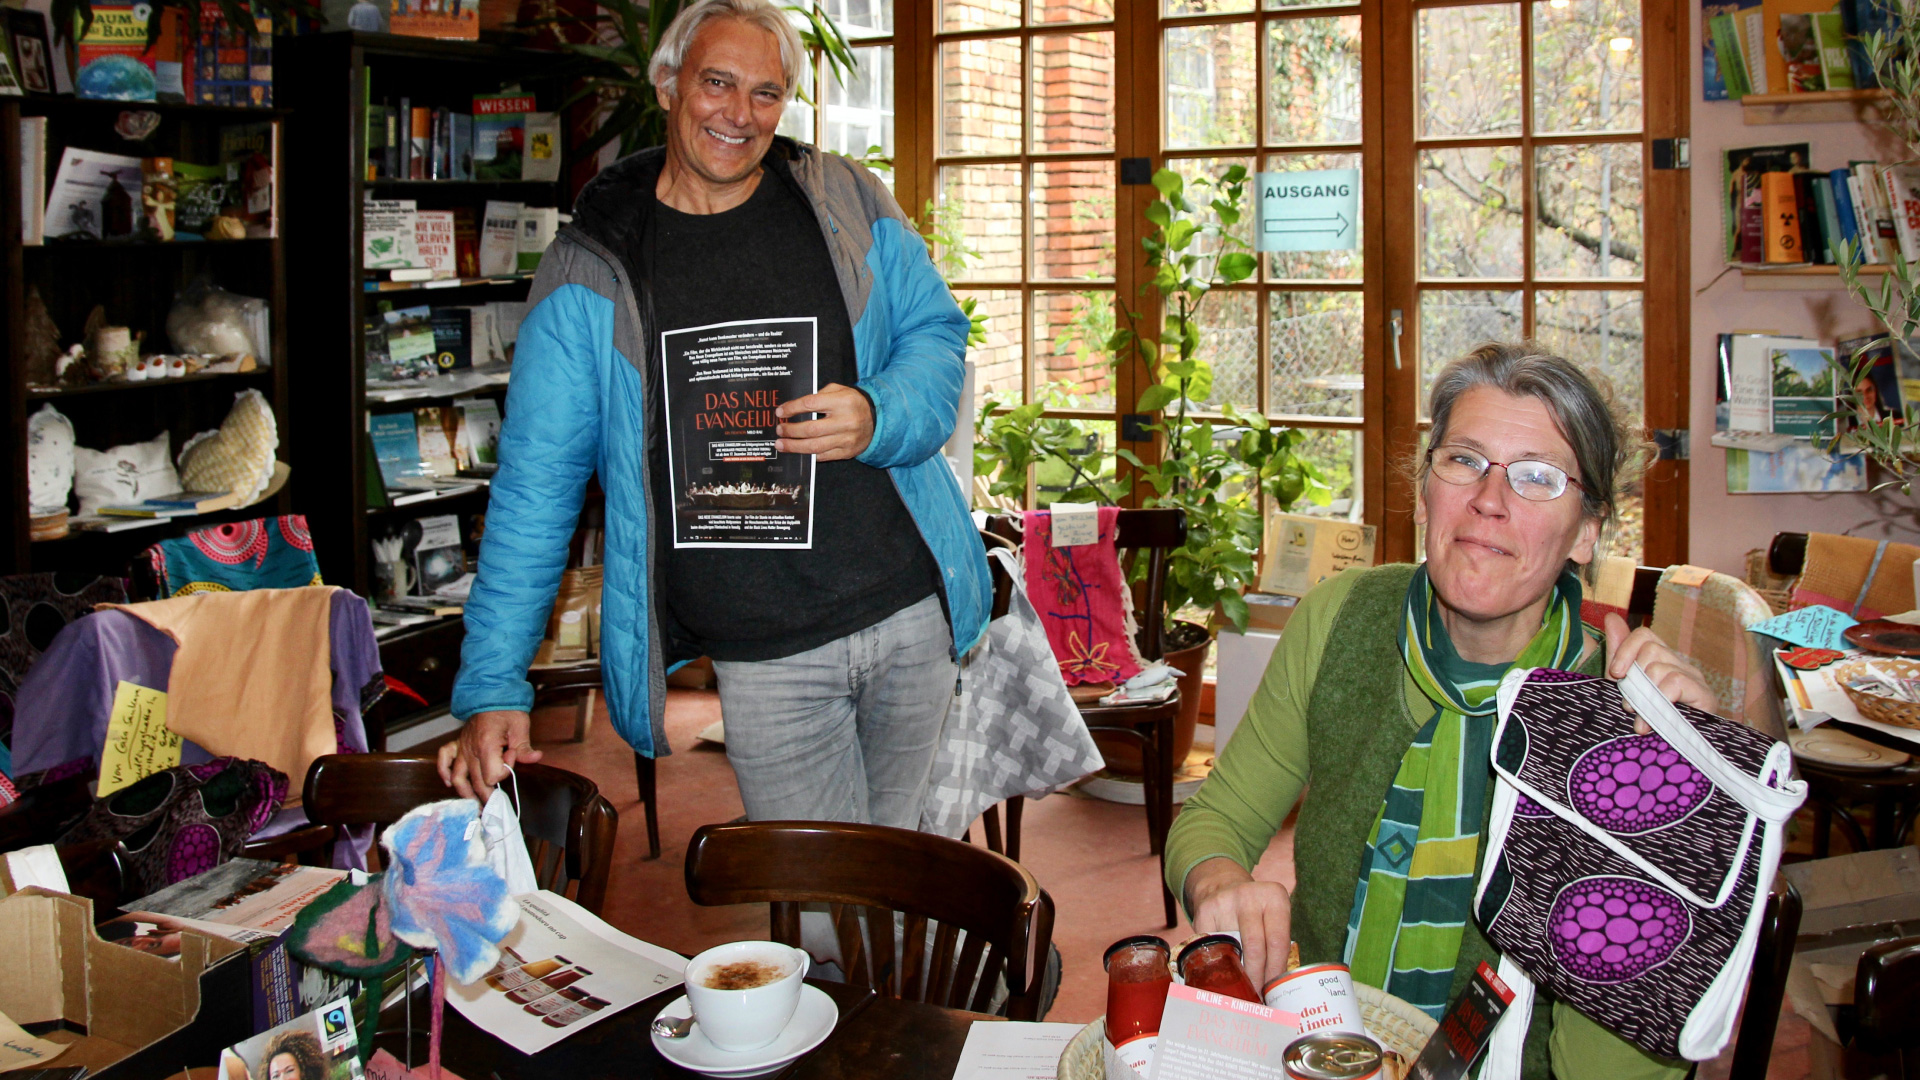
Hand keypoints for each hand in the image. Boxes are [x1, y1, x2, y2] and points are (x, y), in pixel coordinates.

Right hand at [438, 710, 541, 801]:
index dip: (504, 772)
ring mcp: (462, 748)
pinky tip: (450, 783)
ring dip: (466, 793)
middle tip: (495, 805)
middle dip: (486, 795)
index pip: (492, 775)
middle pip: (476, 782)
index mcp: (486, 745)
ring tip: (475, 805)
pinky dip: (444, 772)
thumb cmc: (507, 710)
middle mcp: (470, 750)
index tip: (511, 758)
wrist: (492, 695)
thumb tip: (535, 758)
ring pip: (458, 777)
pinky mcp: (457, 745)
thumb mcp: (521, 726)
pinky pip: (444, 760)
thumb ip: (524, 747)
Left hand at [775, 383, 872, 461]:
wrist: (876, 420)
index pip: (811, 404)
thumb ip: (820, 395)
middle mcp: (846, 421)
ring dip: (794, 446)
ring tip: (781, 444)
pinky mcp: (847, 452)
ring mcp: (847, 439)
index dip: (792, 408)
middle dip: (790, 430)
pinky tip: (798, 450)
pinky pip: (823, 456)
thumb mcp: (839, 390)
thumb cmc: (852, 403)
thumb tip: (795, 407)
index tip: (780, 412)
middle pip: (811, 429)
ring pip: (815, 446)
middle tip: (779, 430)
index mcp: (843, 401)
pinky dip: (808, 454)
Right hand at [1184, 857, 1292, 989]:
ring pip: (1232, 949)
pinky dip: (1216, 963)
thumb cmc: (1255, 912)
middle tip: (1256, 995)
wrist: (1223, 886)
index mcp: (1275, 897)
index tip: (1272, 990)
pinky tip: (1221, 974)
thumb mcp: (1273, 917)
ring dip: (1236, 973)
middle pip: (1255, 947)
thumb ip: (1278, 945)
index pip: (1277, 942)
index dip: (1275, 971)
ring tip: (1240, 989)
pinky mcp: (1204, 911)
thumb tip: (1279, 987)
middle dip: (1256, 977)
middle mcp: (1249, 896)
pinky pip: (1211, 946)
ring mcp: (1224, 902)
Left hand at [1603, 613, 1717, 733]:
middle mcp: (1680, 664)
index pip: (1644, 635)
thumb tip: (1611, 617)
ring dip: (1643, 694)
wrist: (1670, 754)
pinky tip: (1651, 722)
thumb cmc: (1645, 717)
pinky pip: (1676, 682)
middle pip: (1651, 649)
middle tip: (1628, 703)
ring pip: (1660, 667)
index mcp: (1661, 659)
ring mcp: (1695, 678)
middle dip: (1633, 678)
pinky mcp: (1705, 696)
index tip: (1615, 674)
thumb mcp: (1625, 684)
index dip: (1625, 650)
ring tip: (1639, 716)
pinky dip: (1658, 700)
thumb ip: (1618, 652)